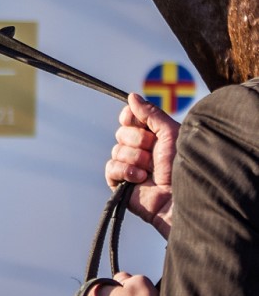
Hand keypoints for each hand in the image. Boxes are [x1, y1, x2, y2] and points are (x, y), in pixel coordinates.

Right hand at [106, 92, 178, 237]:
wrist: (182, 200)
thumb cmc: (185, 168)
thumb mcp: (171, 134)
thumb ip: (150, 113)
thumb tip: (131, 96)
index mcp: (154, 137)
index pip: (130, 118)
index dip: (130, 117)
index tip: (139, 122)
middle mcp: (141, 150)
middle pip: (122, 133)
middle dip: (137, 141)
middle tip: (153, 152)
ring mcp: (131, 167)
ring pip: (116, 150)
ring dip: (134, 159)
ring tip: (151, 171)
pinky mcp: (122, 184)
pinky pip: (111, 168)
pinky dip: (125, 171)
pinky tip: (140, 179)